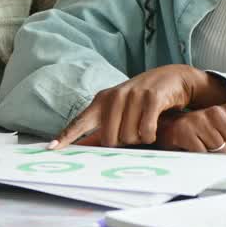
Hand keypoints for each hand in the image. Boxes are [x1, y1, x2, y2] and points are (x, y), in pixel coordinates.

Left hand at [50, 65, 225, 148]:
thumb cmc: (143, 98)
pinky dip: (150, 135)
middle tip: (133, 131)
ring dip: (139, 138)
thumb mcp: (120, 109)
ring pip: (128, 137)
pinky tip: (154, 127)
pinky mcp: (151, 98)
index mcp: (103, 100)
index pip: (80, 121)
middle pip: (108, 139)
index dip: (66, 136)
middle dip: (122, 143)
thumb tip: (81, 146)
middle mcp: (114, 97)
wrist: (174, 78)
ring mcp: (133, 96)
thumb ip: (102, 127)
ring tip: (145, 124)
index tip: (51, 148)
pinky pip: (145, 131)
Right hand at [155, 102, 225, 155]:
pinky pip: (204, 157)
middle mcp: (218, 111)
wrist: (168, 129)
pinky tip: (197, 155)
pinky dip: (203, 162)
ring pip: (223, 155)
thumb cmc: (202, 133)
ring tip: (208, 154)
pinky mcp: (185, 131)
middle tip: (221, 156)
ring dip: (218, 162)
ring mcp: (201, 120)